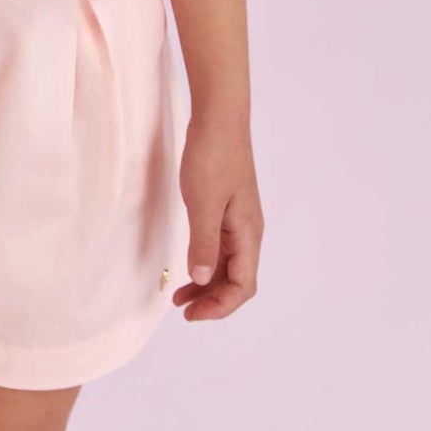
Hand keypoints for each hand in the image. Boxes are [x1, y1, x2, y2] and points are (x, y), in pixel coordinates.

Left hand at [172, 113, 263, 321]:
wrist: (219, 116)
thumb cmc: (213, 156)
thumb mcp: (203, 203)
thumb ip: (204, 244)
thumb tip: (203, 280)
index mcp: (248, 233)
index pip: (243, 285)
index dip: (220, 307)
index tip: (191, 314)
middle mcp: (248, 230)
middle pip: (237, 279)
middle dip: (213, 300)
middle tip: (182, 309)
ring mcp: (239, 218)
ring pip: (229, 264)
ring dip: (208, 284)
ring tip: (181, 295)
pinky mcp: (228, 206)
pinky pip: (222, 246)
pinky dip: (207, 262)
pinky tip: (191, 264)